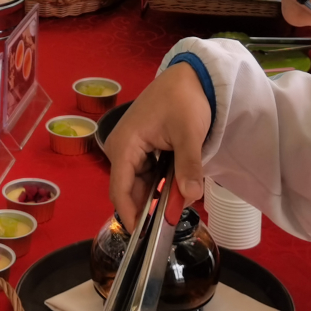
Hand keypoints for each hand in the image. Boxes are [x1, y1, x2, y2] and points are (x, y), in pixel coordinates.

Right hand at [106, 63, 211, 227]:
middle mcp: (122, 148)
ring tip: (174, 208)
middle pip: (128, 188)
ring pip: (139, 182)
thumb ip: (188, 165)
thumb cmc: (184, 99)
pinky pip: (147, 172)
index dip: (129, 214)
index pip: (119, 189)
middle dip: (146, 207)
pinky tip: (174, 190)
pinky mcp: (143, 146)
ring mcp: (132, 147)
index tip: (142, 236)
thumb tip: (190, 197)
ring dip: (155, 196)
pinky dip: (160, 183)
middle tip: (167, 224)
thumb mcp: (189, 133)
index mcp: (125, 145)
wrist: (191, 74)